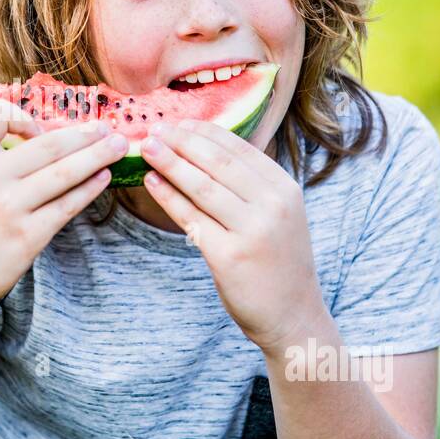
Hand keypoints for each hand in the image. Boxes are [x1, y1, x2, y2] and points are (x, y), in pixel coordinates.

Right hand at [0, 96, 128, 325]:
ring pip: (65, 172)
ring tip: (119, 146)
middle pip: (48, 144)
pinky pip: (67, 205)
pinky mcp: (27, 237)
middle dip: (85, 135)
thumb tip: (40, 140)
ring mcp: (10, 208)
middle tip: (110, 128)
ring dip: (98, 156)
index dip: (23, 114)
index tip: (40, 128)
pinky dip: (90, 188)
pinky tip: (104, 178)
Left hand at [140, 119, 325, 350]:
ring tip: (146, 149)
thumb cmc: (277, 262)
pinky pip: (190, 218)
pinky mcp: (229, 256)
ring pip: (201, 187)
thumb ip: (251, 185)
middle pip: (217, 162)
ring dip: (169, 163)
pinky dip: (168, 197)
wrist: (293, 315)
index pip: (238, 148)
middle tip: (154, 129)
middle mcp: (272, 205)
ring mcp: (252, 231)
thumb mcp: (279, 214)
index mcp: (284, 188)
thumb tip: (204, 149)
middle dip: (181, 142)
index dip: (203, 132)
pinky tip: (152, 183)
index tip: (178, 122)